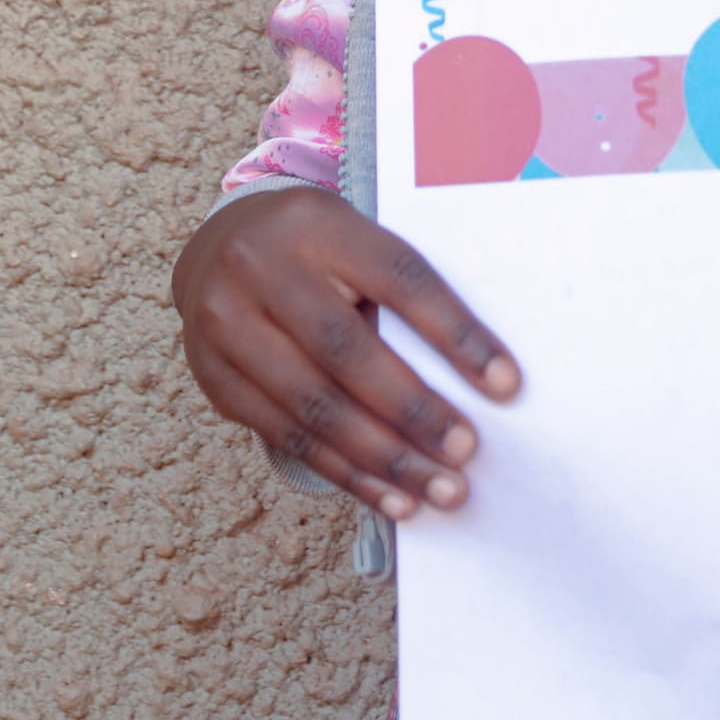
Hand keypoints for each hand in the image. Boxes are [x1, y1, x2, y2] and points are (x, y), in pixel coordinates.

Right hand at [172, 189, 519, 519]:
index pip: (397, 278)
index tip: (506, 385)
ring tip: (439, 490)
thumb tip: (479, 380)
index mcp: (315, 223)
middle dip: (414, 411)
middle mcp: (260, 267)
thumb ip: (396, 296)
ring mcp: (226, 323)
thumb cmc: (314, 253)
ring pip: (314, 405)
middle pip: (347, 350)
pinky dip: (346, 473)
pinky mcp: (213, 376)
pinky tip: (390, 496)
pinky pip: (286, 436)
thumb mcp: (351, 242)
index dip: (454, 333)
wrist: (215, 248)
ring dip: (384, 458)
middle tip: (466, 454)